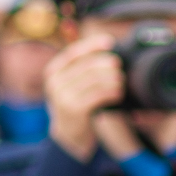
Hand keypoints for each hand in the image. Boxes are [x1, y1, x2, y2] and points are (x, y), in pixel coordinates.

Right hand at [42, 35, 122, 159]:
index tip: (109, 41)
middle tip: (118, 66)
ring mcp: (62, 96)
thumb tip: (106, 45)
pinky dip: (111, 92)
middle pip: (87, 65)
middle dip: (106, 63)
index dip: (92, 44)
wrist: (69, 134)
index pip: (74, 52)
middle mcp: (55, 81)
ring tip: (120, 81)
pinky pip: (97, 95)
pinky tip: (118, 93)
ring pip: (93, 80)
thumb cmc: (77, 103)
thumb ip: (83, 66)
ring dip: (111, 79)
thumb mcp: (74, 83)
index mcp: (54, 70)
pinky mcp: (73, 109)